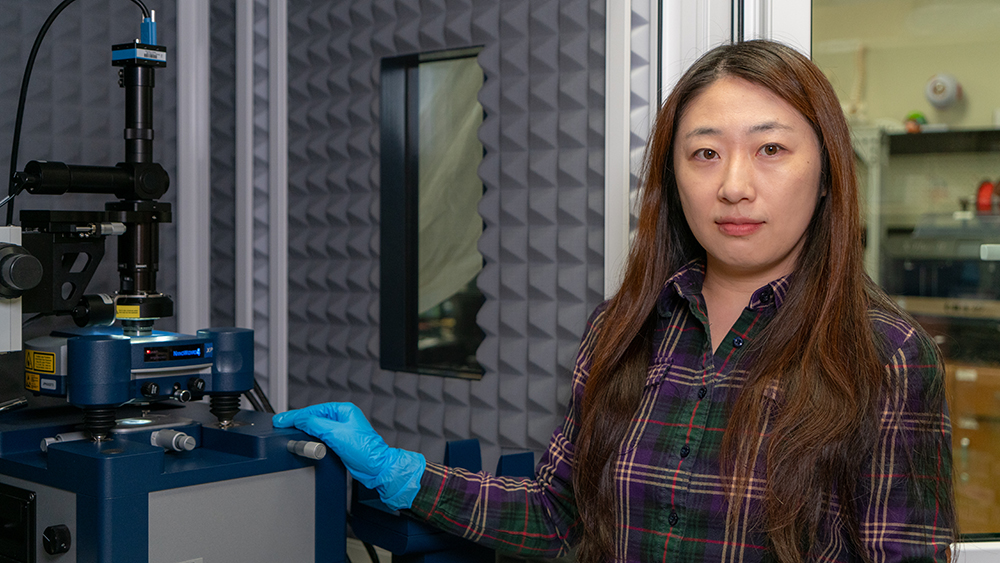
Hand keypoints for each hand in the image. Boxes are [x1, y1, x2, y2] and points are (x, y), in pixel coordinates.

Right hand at [273, 402, 424, 509]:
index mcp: (344, 410)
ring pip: (315, 428)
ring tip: (286, 431)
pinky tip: (301, 440)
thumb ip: (315, 424)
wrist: (376, 469)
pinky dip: (309, 439)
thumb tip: (299, 419)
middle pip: (313, 417)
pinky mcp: (339, 443)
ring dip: (301, 430)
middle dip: (296, 421)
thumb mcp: (336, 434)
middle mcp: (342, 418)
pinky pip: (319, 438)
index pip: (313, 410)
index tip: (281, 419)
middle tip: (279, 424)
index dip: (295, 415)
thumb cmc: (366, 451)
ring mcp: (340, 431)